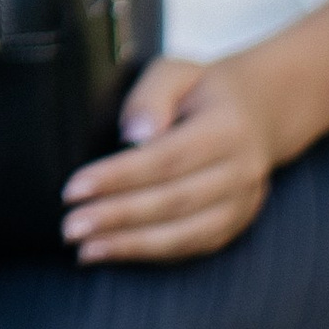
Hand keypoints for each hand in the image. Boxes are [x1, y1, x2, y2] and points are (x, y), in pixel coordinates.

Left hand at [61, 53, 278, 263]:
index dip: (118, 177)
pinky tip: (115, 253)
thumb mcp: (175, 73)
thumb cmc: (201, 90)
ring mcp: (243, 204)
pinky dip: (153, 255)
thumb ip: (151, 97)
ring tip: (85, 250)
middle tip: (70, 227)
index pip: (166, 159)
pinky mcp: (236, 225)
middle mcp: (242, 172)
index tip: (73, 189)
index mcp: (227, 129)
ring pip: (186, 234)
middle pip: (174, 201)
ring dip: (132, 246)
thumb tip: (134, 134)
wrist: (258, 113)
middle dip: (118, 217)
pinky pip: (193, 247)